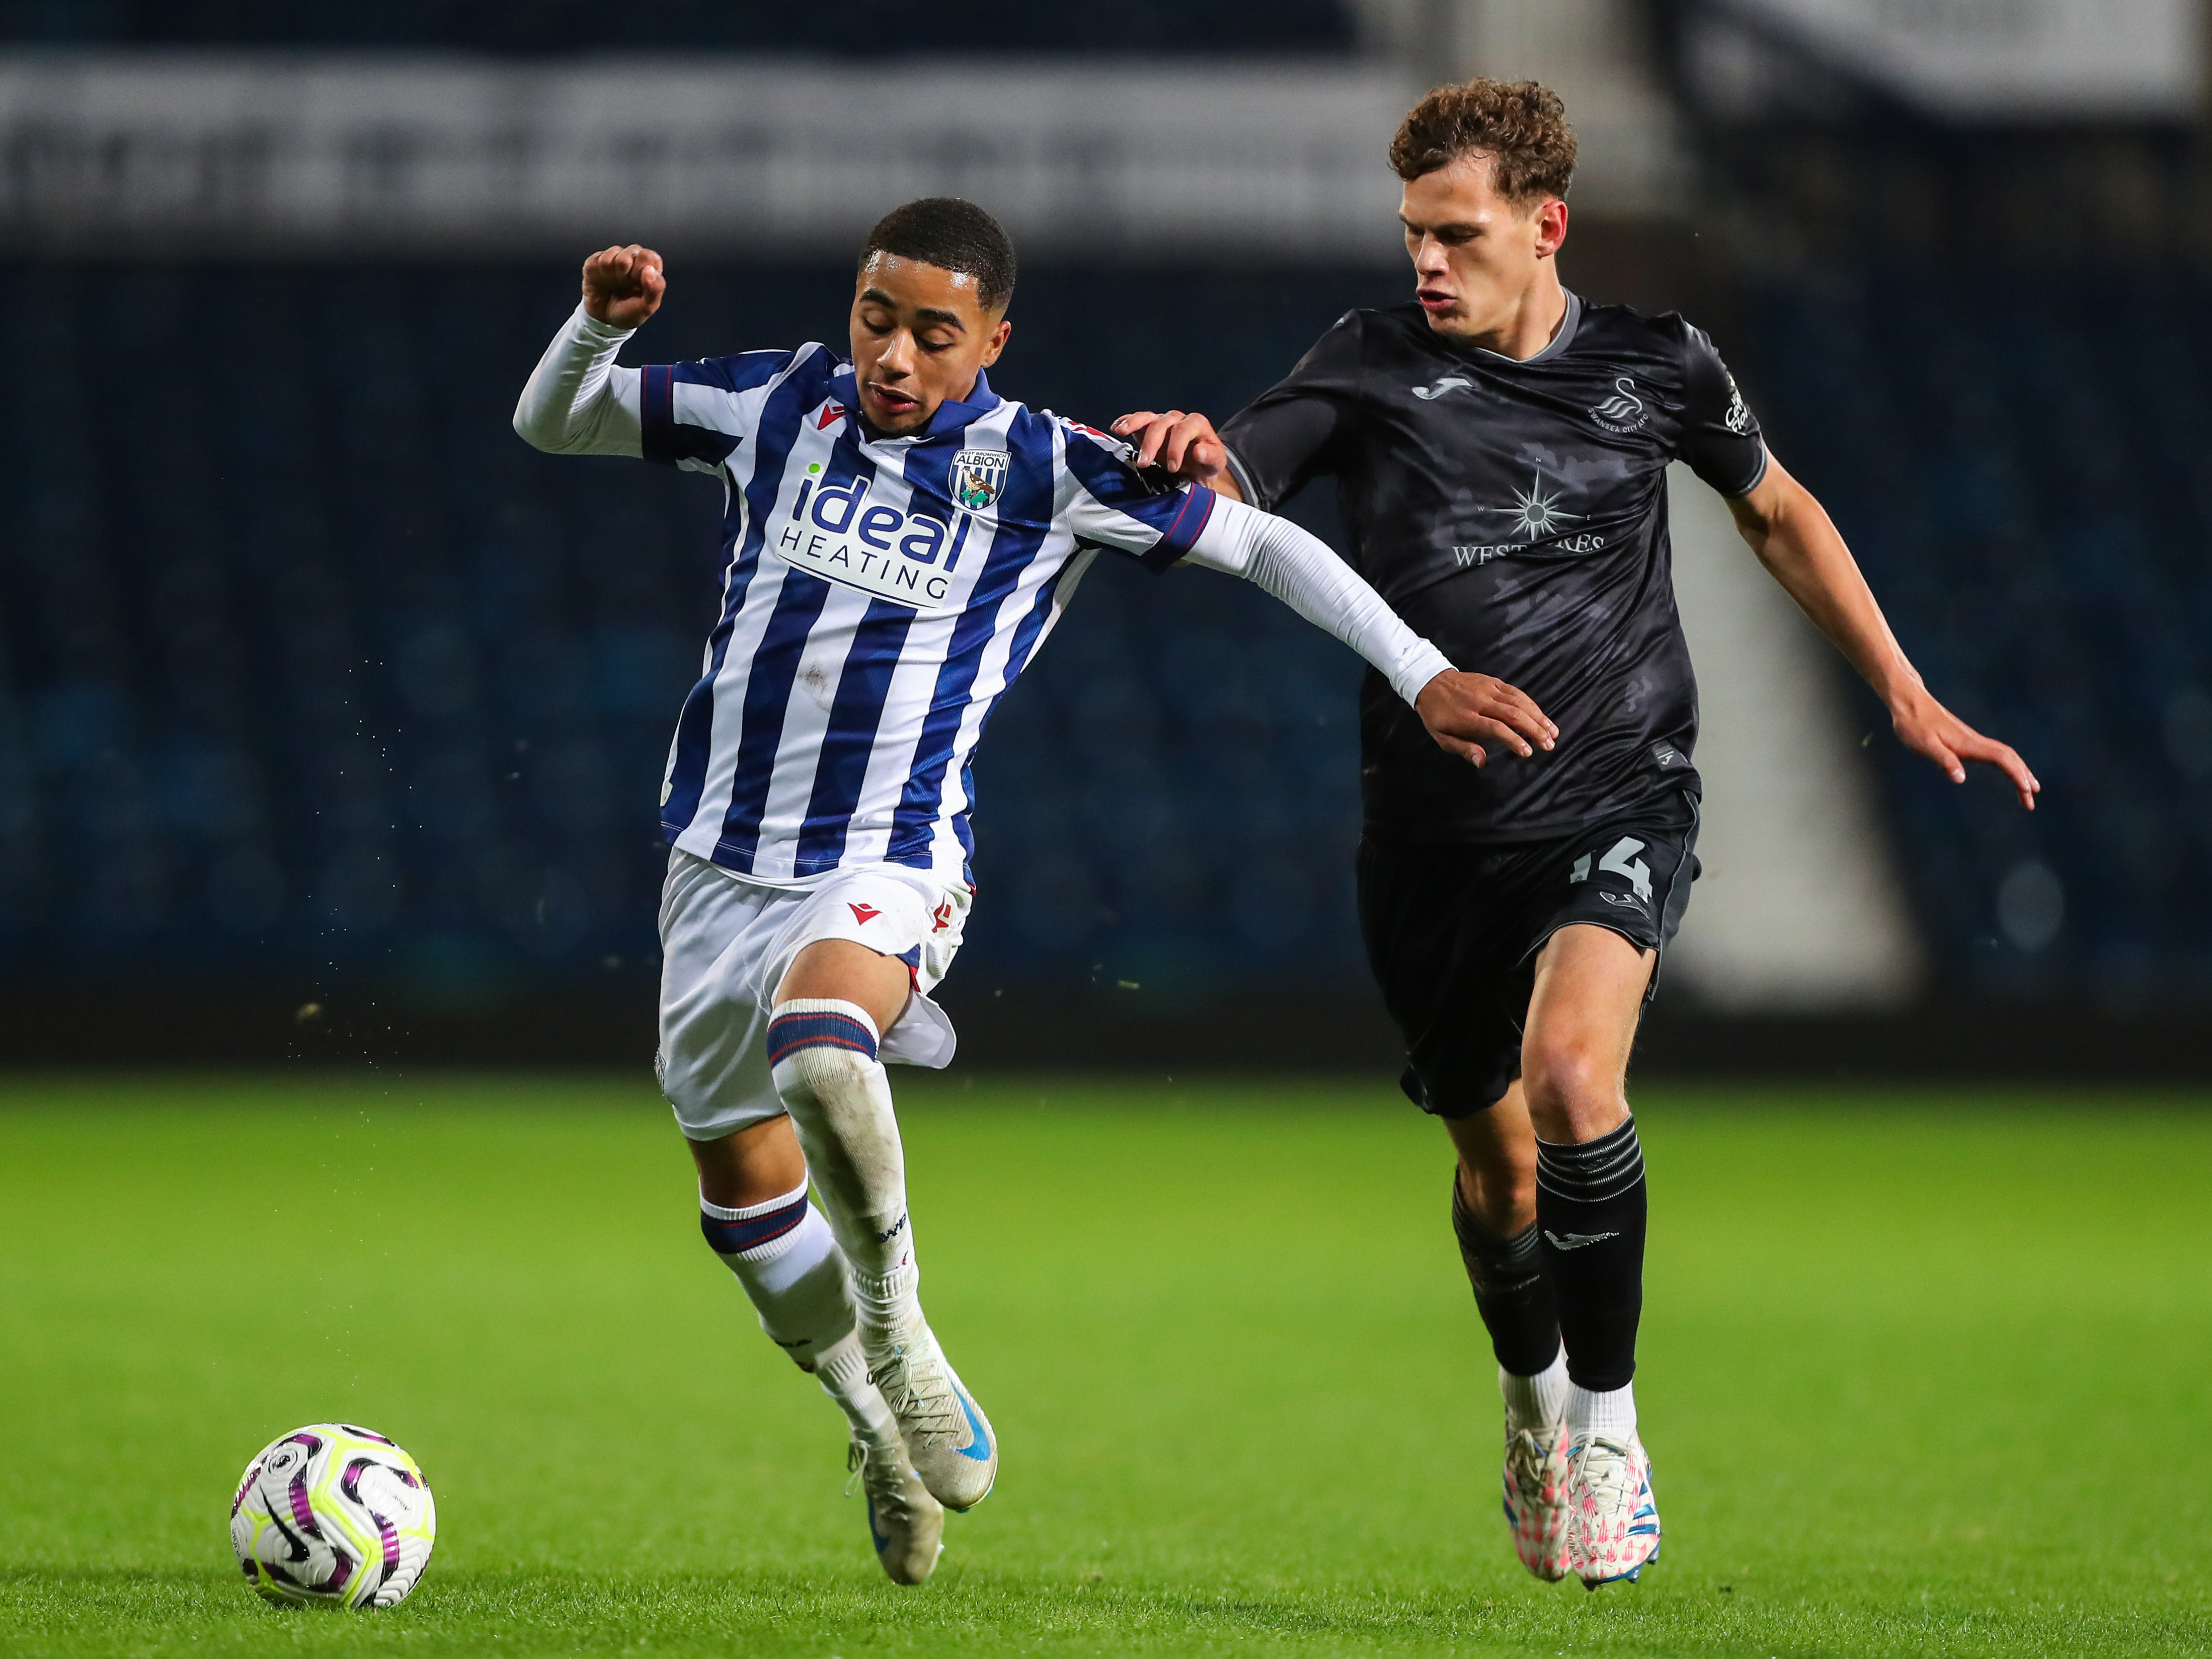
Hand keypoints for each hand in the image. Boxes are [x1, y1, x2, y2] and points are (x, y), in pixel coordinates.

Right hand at [582, 244, 665, 328]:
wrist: (604, 320)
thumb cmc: (629, 312)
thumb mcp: (647, 307)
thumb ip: (655, 289)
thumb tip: (649, 270)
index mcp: (649, 266)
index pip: (648, 255)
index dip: (642, 270)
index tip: (638, 285)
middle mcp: (632, 257)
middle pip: (631, 252)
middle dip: (627, 274)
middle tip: (625, 286)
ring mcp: (614, 257)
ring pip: (614, 256)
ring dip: (613, 276)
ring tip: (615, 285)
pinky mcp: (597, 260)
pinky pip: (599, 259)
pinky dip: (601, 274)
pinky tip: (603, 282)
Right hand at [1110, 409, 1236, 495]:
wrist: (1197, 471)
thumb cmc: (1206, 466)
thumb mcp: (1216, 464)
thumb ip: (1211, 456)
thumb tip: (1198, 451)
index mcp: (1197, 424)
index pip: (1183, 430)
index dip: (1176, 447)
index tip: (1172, 467)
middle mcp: (1178, 420)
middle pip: (1162, 424)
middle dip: (1152, 443)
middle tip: (1144, 463)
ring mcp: (1162, 423)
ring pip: (1147, 418)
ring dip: (1133, 424)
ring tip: (1121, 431)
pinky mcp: (1148, 429)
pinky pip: (1137, 421)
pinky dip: (1126, 422)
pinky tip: (1116, 427)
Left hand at [1414, 670, 1556, 766]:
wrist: (1431, 682)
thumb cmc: (1437, 715)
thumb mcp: (1442, 737)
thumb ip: (1463, 749)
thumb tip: (1482, 762)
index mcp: (1467, 717)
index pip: (1496, 728)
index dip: (1514, 739)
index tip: (1528, 752)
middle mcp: (1481, 701)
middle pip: (1513, 714)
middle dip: (1534, 729)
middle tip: (1549, 744)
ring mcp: (1489, 689)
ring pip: (1519, 701)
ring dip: (1539, 717)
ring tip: (1553, 732)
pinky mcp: (1494, 681)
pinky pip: (1516, 691)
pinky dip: (1531, 703)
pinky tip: (1542, 715)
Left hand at [1890, 685, 2039, 809]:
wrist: (1910, 703)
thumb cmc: (1914, 725)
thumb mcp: (1924, 746)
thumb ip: (1943, 760)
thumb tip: (1960, 779)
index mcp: (1968, 744)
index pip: (2001, 759)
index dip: (2015, 773)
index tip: (2027, 789)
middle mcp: (1975, 741)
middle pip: (2009, 758)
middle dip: (2023, 778)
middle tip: (2031, 801)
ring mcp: (1972, 740)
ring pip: (2005, 755)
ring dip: (2019, 771)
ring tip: (2029, 789)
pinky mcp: (1967, 740)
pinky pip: (1995, 753)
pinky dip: (2008, 764)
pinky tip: (2009, 772)